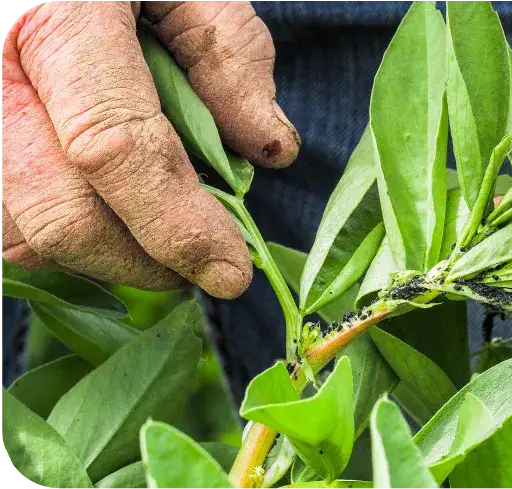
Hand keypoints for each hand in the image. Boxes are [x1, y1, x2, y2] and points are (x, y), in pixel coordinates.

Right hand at [1, 0, 299, 298]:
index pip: (114, 147)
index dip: (177, 225)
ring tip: (162, 241)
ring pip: (19, 233)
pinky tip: (115, 221)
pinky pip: (5, 222)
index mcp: (55, 15)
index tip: (231, 271)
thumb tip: (268, 152)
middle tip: (203, 266)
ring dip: (103, 258)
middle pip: (57, 212)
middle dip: (143, 261)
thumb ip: (230, 56)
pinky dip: (66, 239)